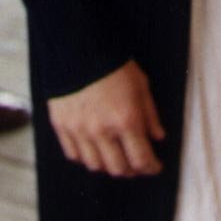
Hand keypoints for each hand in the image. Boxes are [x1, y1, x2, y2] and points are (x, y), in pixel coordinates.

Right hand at [47, 60, 165, 177]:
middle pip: (118, 168)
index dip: (151, 167)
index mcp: (126, 120)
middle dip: (132, 171)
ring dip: (109, 166)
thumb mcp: (142, 86)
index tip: (155, 167)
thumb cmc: (114, 66)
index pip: (141, 159)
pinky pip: (74, 155)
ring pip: (95, 166)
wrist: (79, 50)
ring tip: (117, 159)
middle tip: (137, 165)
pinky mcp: (62, 127)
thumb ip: (150, 116)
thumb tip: (158, 138)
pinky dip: (86, 158)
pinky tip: (95, 151)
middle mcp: (102, 131)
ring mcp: (79, 131)